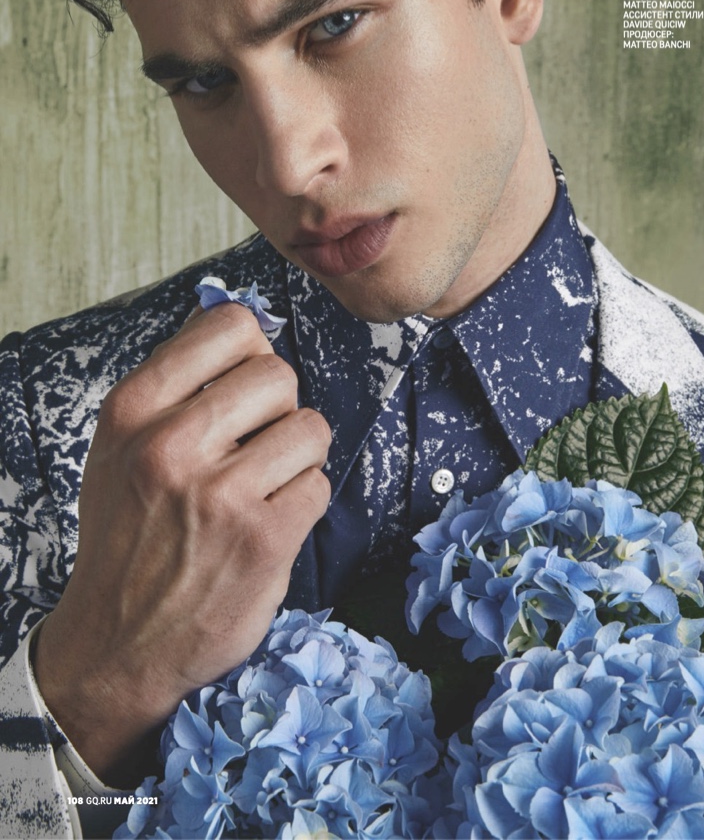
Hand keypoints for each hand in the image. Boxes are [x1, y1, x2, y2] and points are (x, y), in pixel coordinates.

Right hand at [33, 303, 330, 785]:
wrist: (116, 644)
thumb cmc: (128, 536)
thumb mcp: (122, 449)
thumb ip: (174, 385)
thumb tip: (242, 325)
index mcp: (133, 410)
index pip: (230, 326)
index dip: (252, 351)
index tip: (245, 382)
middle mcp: (171, 444)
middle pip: (278, 374)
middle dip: (279, 409)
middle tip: (256, 446)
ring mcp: (219, 494)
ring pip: (310, 428)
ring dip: (298, 458)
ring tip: (265, 485)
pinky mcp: (263, 539)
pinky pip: (320, 484)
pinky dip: (304, 502)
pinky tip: (270, 523)